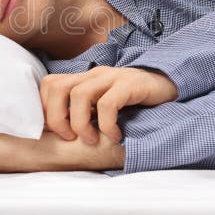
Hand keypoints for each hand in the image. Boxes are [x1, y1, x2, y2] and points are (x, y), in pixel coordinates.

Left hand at [40, 65, 178, 144]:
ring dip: (79, 123)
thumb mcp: (104, 107)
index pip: (50, 84)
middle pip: (57, 87)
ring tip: (92, 139)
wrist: (171, 88)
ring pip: (79, 94)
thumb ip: (85, 112)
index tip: (55, 131)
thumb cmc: (135, 104)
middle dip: (55, 117)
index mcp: (85, 79)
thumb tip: (59, 134)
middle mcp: (95, 74)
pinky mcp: (131, 84)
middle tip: (69, 137)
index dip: (44, 108)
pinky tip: (116, 136)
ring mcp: (113, 77)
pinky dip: (106, 125)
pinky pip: (108, 104)